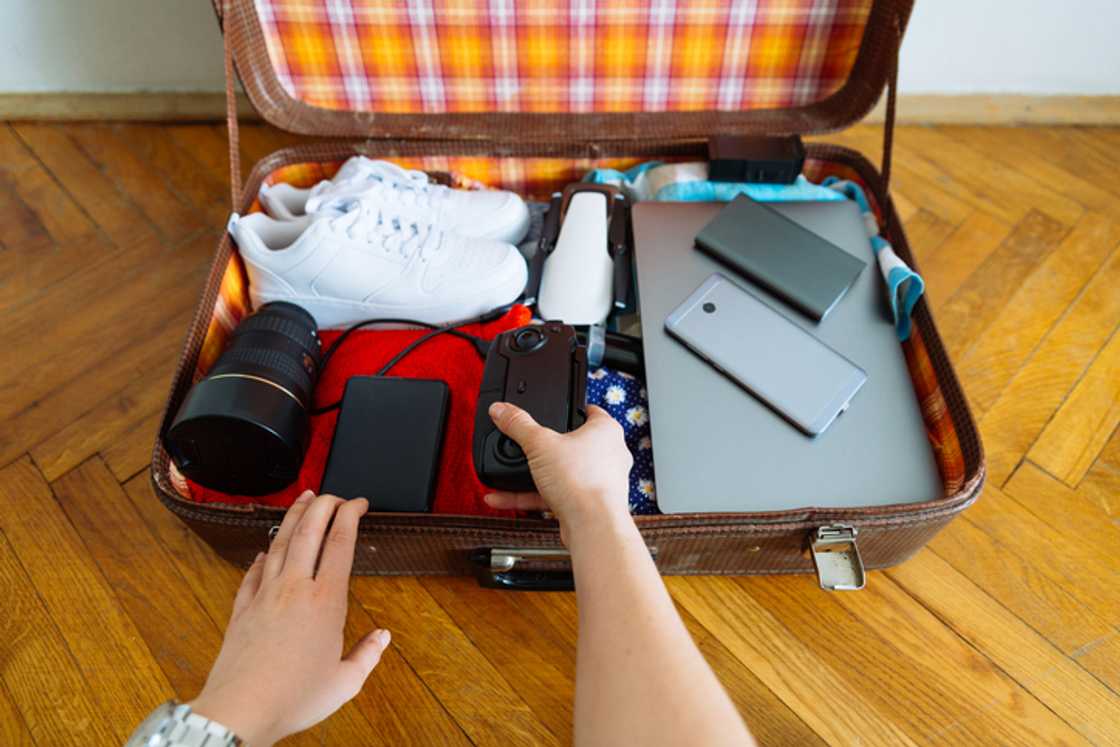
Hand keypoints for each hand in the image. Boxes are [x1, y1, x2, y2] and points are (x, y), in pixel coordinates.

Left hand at [190, 492, 388, 745]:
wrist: (241, 709)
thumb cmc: (293, 698)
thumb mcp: (345, 682)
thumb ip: (367, 655)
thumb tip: (382, 638)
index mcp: (326, 601)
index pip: (341, 542)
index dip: (350, 514)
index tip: (358, 503)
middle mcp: (295, 588)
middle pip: (309, 530)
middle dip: (323, 504)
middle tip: (333, 493)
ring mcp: (265, 595)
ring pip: (279, 542)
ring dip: (293, 516)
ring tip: (303, 499)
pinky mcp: (242, 608)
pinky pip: (253, 572)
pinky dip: (262, 556)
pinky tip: (265, 550)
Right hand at [484, 402, 632, 544]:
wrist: (592, 526)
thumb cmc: (582, 482)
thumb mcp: (539, 445)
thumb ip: (518, 425)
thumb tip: (501, 410)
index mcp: (606, 431)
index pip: (590, 411)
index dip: (570, 408)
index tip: (554, 408)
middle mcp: (609, 455)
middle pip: (572, 443)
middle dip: (546, 446)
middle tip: (527, 443)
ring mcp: (600, 482)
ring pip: (562, 472)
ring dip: (533, 475)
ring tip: (508, 473)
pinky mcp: (587, 504)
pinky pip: (556, 494)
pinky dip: (531, 495)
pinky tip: (503, 497)